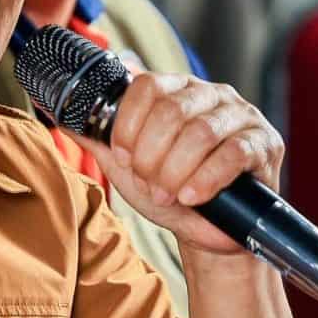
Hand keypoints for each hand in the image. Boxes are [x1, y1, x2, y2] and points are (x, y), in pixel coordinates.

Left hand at [78, 58, 284, 255]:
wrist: (206, 232)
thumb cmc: (166, 192)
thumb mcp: (124, 164)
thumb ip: (95, 135)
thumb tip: (53, 109)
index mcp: (175, 90)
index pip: (146, 85)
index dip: (129, 124)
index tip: (124, 156)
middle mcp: (209, 94)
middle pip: (172, 110)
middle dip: (152, 156)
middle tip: (150, 184)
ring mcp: (240, 115)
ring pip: (201, 132)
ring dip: (176, 172)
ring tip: (169, 195)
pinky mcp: (264, 143)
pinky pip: (232, 154)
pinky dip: (206, 180)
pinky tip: (193, 198)